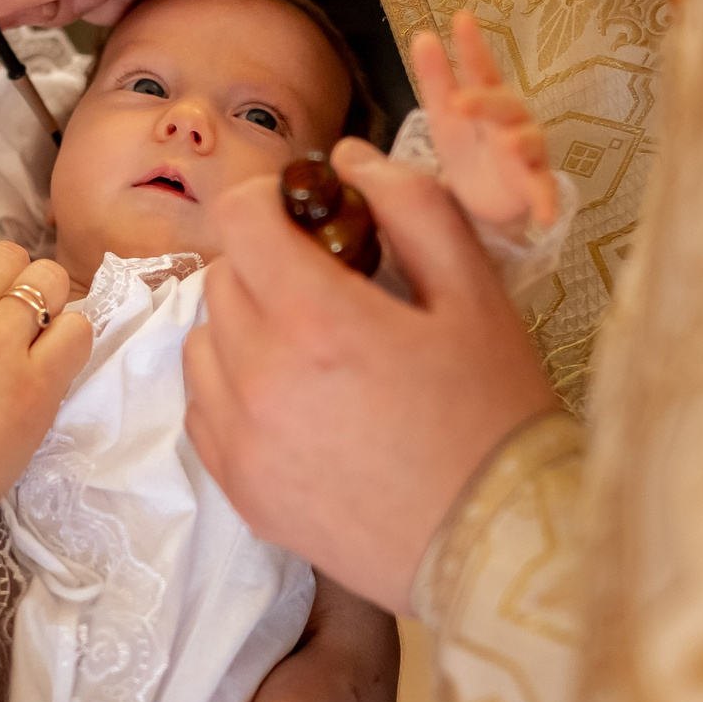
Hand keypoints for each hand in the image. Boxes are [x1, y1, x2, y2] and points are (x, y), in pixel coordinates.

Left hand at [184, 139, 554, 611]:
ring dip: (243, 325)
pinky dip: (233, 387)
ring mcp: (241, 442)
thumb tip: (349, 159)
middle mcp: (260, 379)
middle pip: (222, 278)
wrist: (499, 543)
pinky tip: (294, 397)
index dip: (269, 198)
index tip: (305, 210)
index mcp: (316, 320)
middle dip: (265, 262)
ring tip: (311, 343)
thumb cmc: (495, 413)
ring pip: (203, 342)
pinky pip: (204, 408)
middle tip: (328, 282)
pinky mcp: (240, 490)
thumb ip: (411, 207)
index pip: (239, 218)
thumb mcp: (474, 292)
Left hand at [414, 10, 559, 233]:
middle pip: (504, 105)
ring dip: (520, 142)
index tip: (461, 18)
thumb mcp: (446, 113)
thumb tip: (422, 36)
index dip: (473, 46)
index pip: (481, 69)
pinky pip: (544, 192)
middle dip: (485, 101)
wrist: (482, 201)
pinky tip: (544, 215)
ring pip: (529, 143)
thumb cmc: (467, 145)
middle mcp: (512, 121)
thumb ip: (436, 78)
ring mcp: (526, 154)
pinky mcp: (534, 187)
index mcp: (487, 100)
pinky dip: (546, 201)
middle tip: (459, 101)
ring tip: (507, 143)